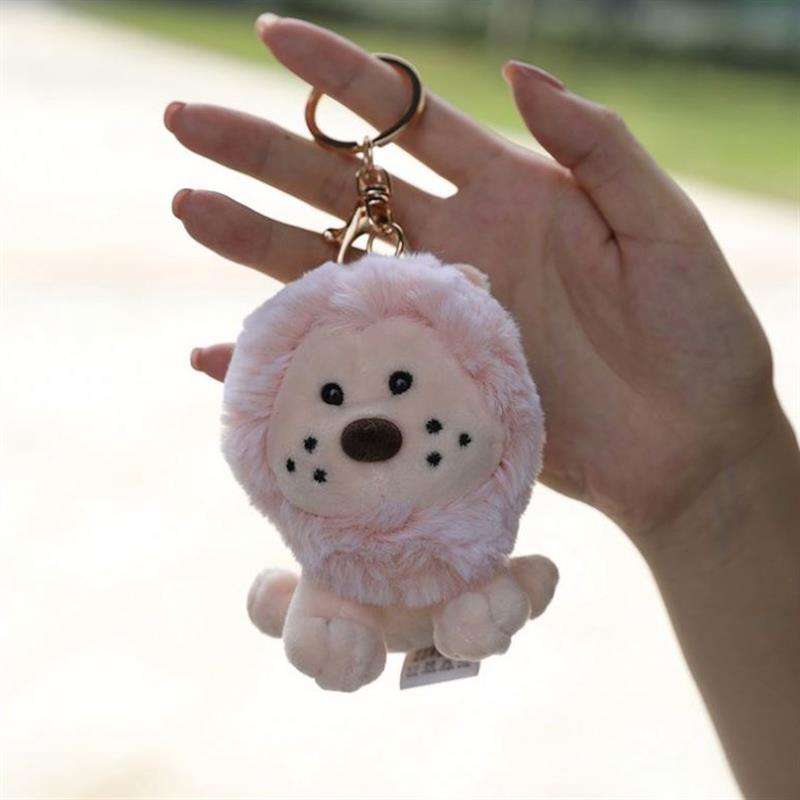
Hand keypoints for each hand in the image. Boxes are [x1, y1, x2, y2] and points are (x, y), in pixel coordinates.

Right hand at [168, 15, 780, 538]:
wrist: (690, 439)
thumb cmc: (695, 327)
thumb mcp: (659, 219)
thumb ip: (595, 141)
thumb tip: (514, 69)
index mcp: (509, 192)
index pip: (406, 118)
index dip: (340, 74)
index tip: (274, 34)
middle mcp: (457, 245)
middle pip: (341, 186)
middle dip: (262, 151)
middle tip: (184, 122)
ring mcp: (437, 314)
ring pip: (327, 267)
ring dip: (254, 242)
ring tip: (188, 208)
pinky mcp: (430, 379)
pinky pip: (343, 363)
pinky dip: (285, 358)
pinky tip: (219, 356)